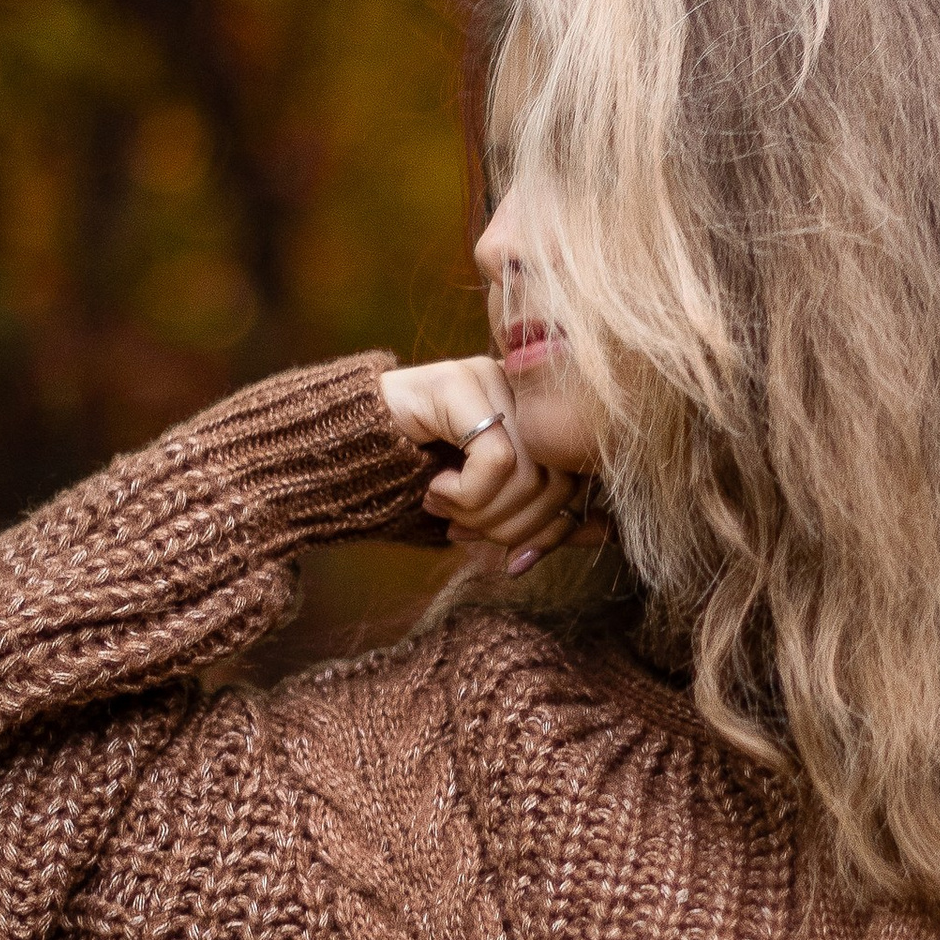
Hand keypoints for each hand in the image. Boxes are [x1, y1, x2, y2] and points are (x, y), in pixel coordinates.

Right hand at [379, 356, 597, 576]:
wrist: (333, 458)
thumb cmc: (410, 484)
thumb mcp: (486, 511)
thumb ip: (541, 517)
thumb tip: (606, 532)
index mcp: (536, 416)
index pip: (580, 480)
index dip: (556, 530)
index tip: (516, 561)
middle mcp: (522, 390)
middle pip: (559, 480)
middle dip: (513, 528)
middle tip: (467, 533)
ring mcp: (492, 378)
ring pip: (528, 473)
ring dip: (484, 514)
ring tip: (447, 512)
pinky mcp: (459, 381)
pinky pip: (496, 458)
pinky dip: (466, 494)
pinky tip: (434, 491)